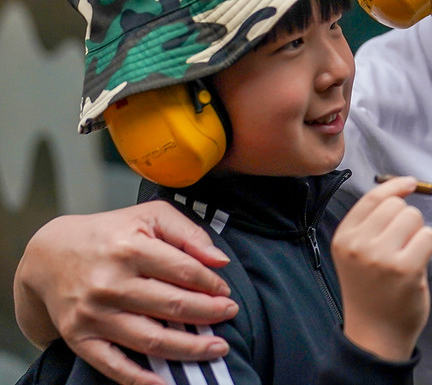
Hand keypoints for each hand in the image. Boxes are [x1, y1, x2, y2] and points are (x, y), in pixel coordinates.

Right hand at [14, 202, 236, 384]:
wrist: (49, 257)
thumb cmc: (108, 234)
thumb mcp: (149, 217)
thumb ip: (188, 234)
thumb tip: (220, 260)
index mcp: (131, 248)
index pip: (185, 271)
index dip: (212, 284)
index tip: (225, 291)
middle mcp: (110, 283)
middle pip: (173, 306)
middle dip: (210, 314)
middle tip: (230, 315)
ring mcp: (94, 314)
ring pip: (151, 339)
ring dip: (190, 348)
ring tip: (216, 348)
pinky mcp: (79, 338)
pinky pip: (112, 365)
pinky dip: (139, 379)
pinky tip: (165, 383)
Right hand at [333, 175, 431, 361]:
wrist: (375, 335)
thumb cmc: (371, 291)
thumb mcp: (357, 254)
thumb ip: (372, 224)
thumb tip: (401, 187)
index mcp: (344, 238)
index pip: (373, 198)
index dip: (396, 186)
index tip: (410, 183)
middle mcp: (358, 245)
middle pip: (397, 206)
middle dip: (407, 220)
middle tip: (402, 245)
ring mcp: (381, 257)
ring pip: (415, 218)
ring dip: (418, 233)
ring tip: (407, 256)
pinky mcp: (406, 267)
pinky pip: (429, 236)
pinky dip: (429, 247)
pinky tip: (417, 265)